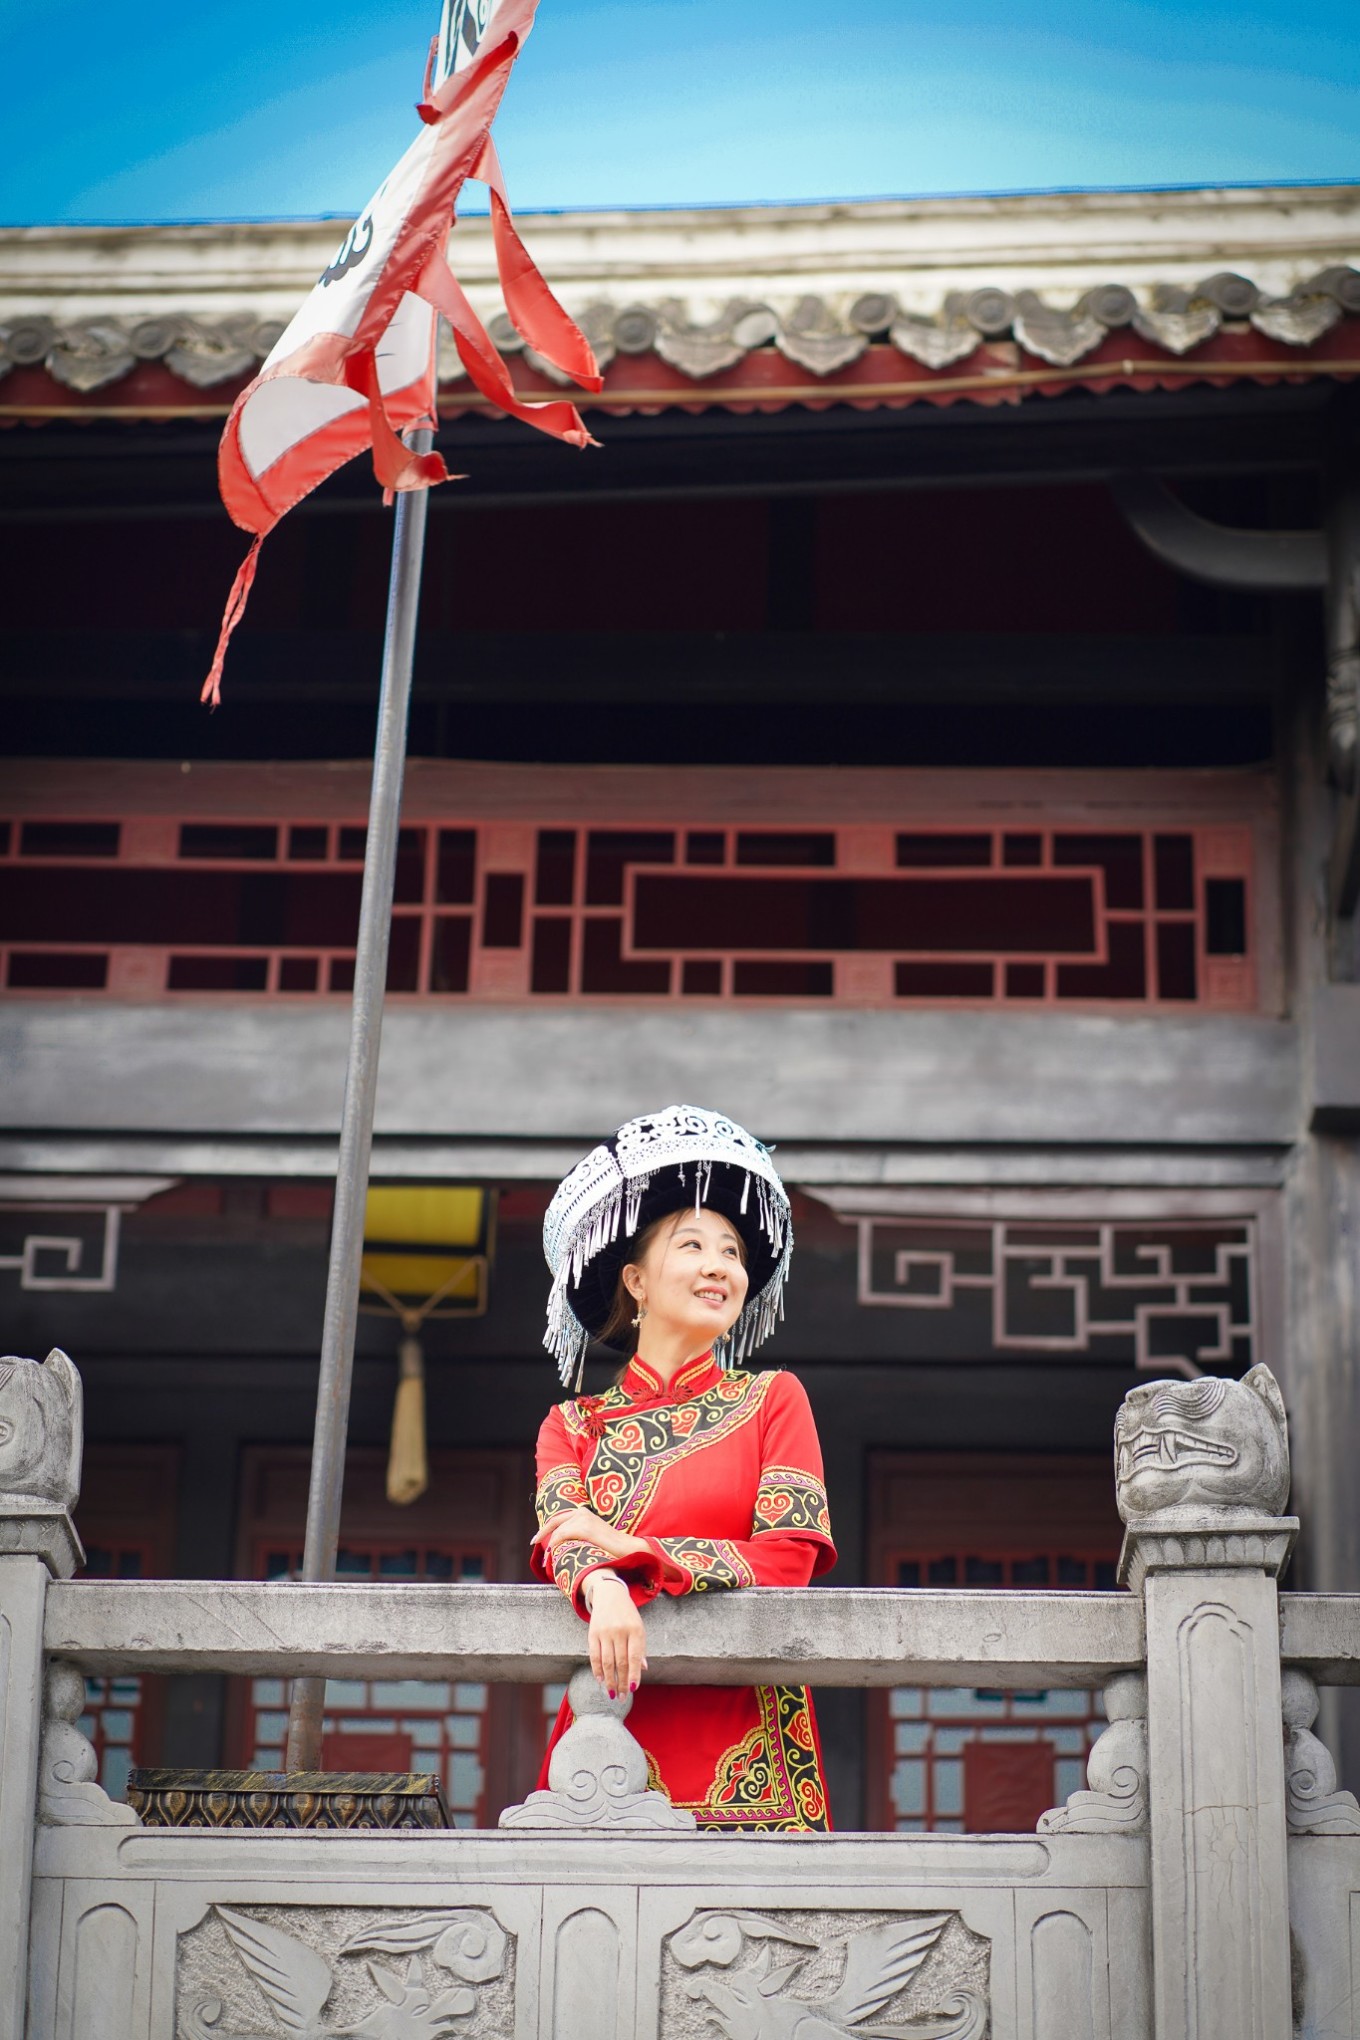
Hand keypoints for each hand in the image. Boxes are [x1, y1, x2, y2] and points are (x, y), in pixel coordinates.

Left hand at [532, 1507, 649, 1564]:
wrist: (627, 1548)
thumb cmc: (610, 1546)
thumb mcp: (591, 1536)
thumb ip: (578, 1535)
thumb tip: (563, 1545)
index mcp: (583, 1512)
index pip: (559, 1518)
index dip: (547, 1528)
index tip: (538, 1538)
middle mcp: (581, 1512)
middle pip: (554, 1521)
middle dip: (542, 1533)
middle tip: (533, 1543)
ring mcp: (583, 1518)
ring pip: (558, 1530)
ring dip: (550, 1544)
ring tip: (546, 1558)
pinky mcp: (584, 1527)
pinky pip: (562, 1535)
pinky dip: (555, 1545)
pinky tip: (552, 1554)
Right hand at [586, 1577, 647, 1697]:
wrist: (610, 1594)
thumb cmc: (628, 1616)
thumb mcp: (639, 1628)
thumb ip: (640, 1648)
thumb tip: (643, 1670)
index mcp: (635, 1630)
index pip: (635, 1657)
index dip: (634, 1674)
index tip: (633, 1689)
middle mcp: (620, 1631)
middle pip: (620, 1662)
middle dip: (622, 1682)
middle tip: (622, 1697)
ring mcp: (605, 1632)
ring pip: (607, 1662)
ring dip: (610, 1680)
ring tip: (612, 1693)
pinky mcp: (592, 1633)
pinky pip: (594, 1656)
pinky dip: (597, 1670)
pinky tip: (600, 1680)